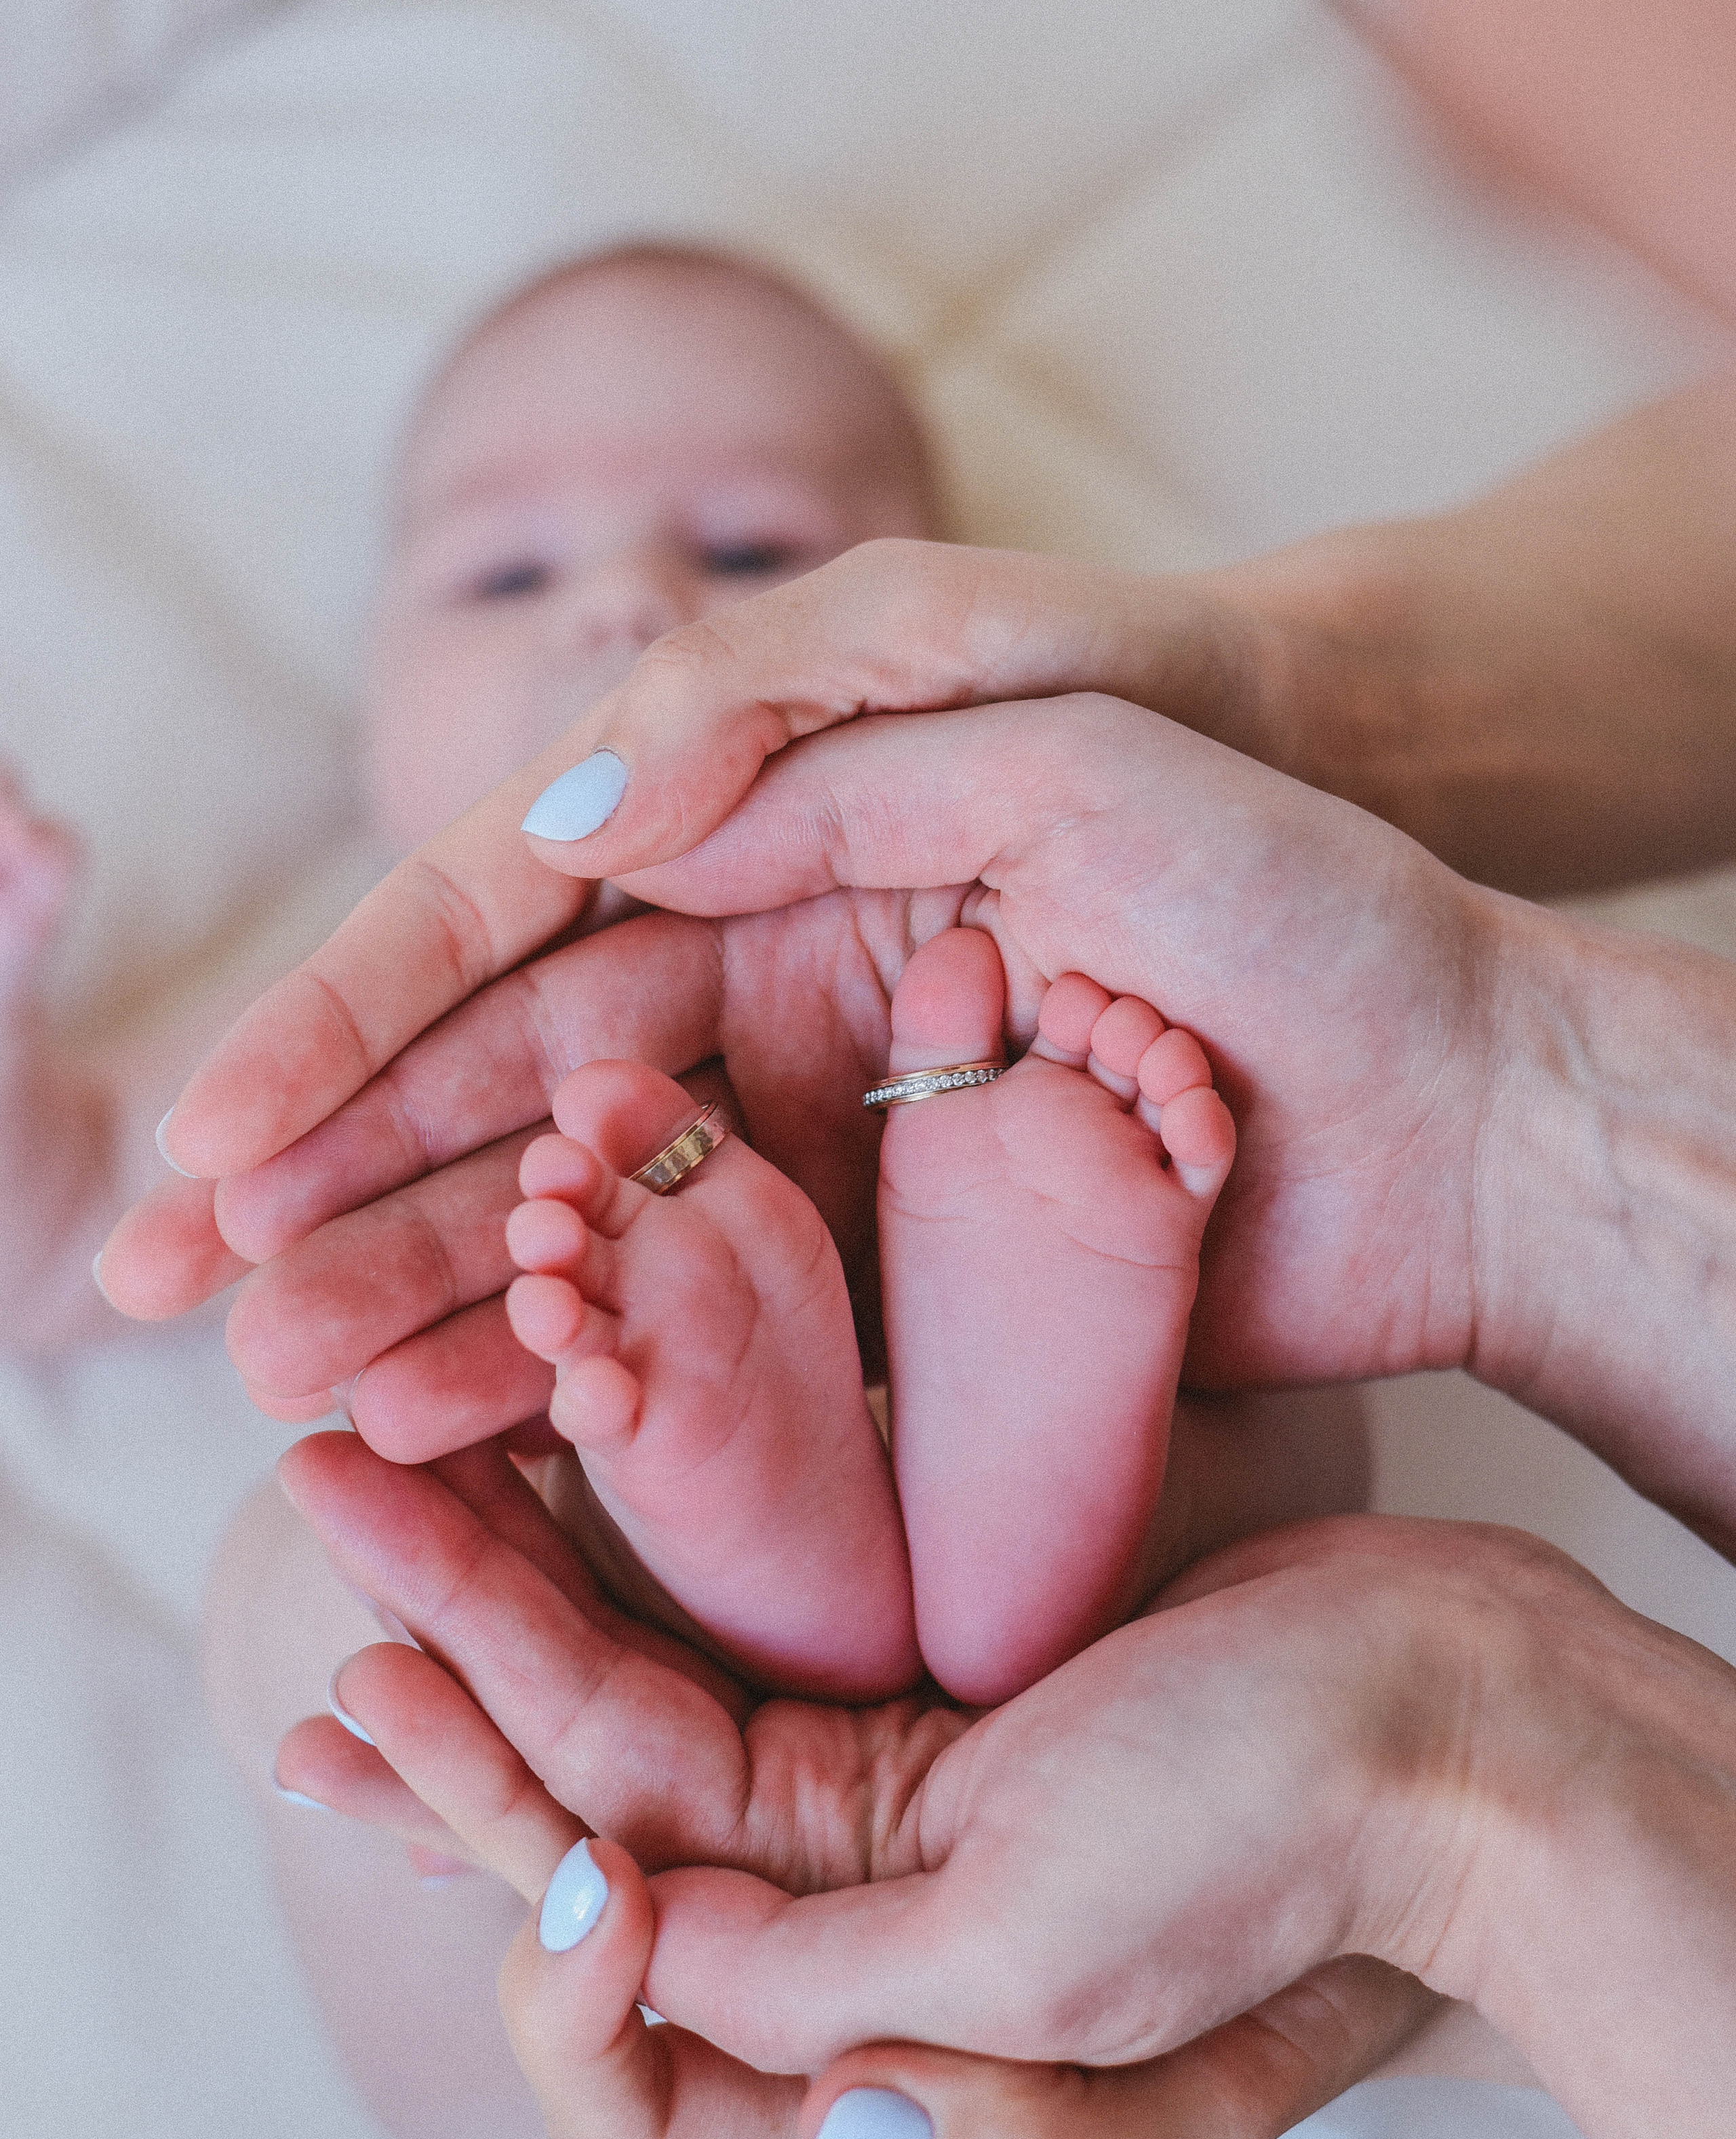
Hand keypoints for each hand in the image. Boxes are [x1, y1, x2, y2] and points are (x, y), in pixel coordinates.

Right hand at [102, 684, 1498, 1451]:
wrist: (1456, 1057)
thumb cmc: (1271, 832)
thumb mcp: (1040, 700)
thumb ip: (803, 717)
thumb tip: (577, 805)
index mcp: (770, 838)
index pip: (514, 925)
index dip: (354, 1027)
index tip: (223, 1132)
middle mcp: (768, 985)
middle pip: (507, 1089)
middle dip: (339, 1186)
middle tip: (183, 1293)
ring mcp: (822, 1138)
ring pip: (578, 1220)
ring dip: (426, 1300)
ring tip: (281, 1393)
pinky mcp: (892, 1270)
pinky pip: (701, 1329)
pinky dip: (584, 1382)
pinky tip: (464, 1438)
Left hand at [273, 1429, 1441, 2138]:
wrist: (1449, 1710)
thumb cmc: (1277, 1853)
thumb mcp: (1045, 1978)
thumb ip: (820, 1998)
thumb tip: (611, 1951)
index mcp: (862, 2044)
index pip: (622, 2025)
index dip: (543, 1945)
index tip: (554, 1860)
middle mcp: (837, 1921)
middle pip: (584, 1828)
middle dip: (445, 1713)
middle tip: (332, 1578)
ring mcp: (868, 1783)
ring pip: (632, 1697)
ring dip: (499, 1597)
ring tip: (375, 1478)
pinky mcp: (908, 1657)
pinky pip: (729, 1604)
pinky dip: (627, 1536)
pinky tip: (543, 1457)